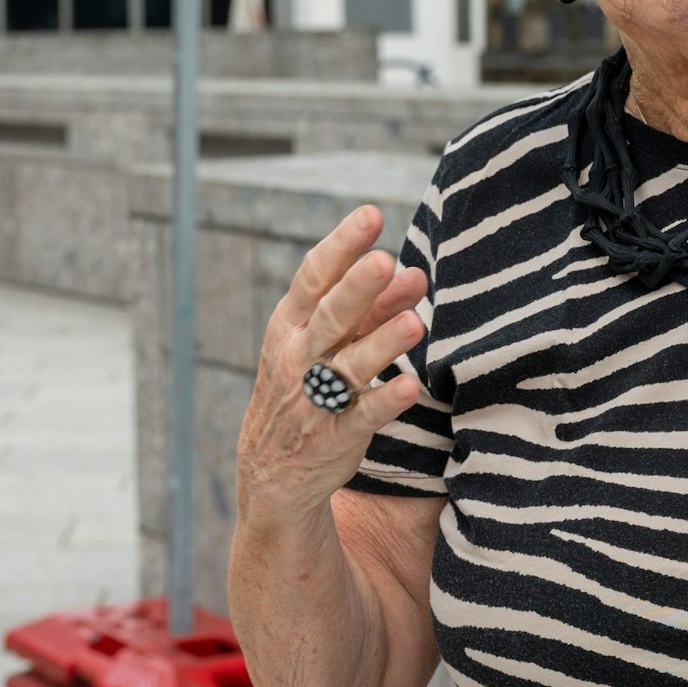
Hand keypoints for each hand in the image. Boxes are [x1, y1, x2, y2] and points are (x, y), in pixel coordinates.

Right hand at [234, 206, 428, 525]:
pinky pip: (361, 416)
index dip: (342, 245)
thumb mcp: (323, 342)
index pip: (314, 277)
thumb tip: (411, 273)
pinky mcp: (334, 436)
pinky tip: (410, 387)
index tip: (371, 215)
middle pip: (329, 316)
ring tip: (414, 322)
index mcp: (290, 325)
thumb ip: (370, 309)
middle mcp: (297, 357)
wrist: (273, 471)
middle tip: (386, 259)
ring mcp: (314, 399)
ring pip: (348, 365)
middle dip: (357, 288)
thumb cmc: (305, 387)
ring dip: (381, 343)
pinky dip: (385, 401)